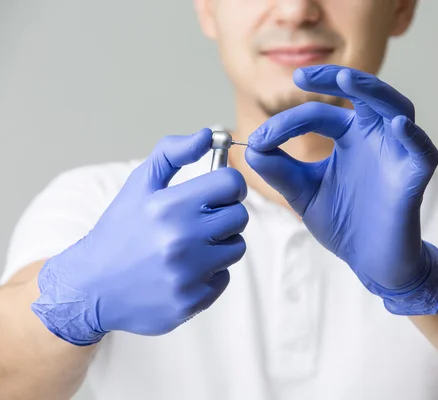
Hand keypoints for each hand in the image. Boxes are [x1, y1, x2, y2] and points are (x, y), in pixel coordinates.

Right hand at [32, 129, 248, 344]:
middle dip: (224, 215)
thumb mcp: (140, 184)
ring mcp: (187, 274)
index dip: (229, 185)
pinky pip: (224, 278)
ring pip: (236, 248)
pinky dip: (209, 274)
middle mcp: (180, 240)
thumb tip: (209, 134)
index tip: (218, 192)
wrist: (92, 286)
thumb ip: (173, 152)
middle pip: (240, 216)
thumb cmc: (120, 229)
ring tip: (190, 246)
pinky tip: (183, 271)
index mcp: (169, 206)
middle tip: (201, 221)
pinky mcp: (192, 301)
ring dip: (219, 244)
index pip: (231, 183)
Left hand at [246, 65, 437, 314]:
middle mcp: (374, 138)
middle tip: (303, 75)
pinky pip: (422, 150)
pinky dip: (412, 136)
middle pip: (364, 94)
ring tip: (346, 81)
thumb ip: (280, 171)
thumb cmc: (343, 224)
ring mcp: (397, 154)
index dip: (289, 121)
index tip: (260, 138)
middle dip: (336, 78)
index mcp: (349, 138)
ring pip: (397, 109)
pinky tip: (396, 125)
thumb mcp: (302, 194)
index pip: (319, 114)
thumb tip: (253, 146)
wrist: (370, 262)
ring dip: (374, 92)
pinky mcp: (414, 178)